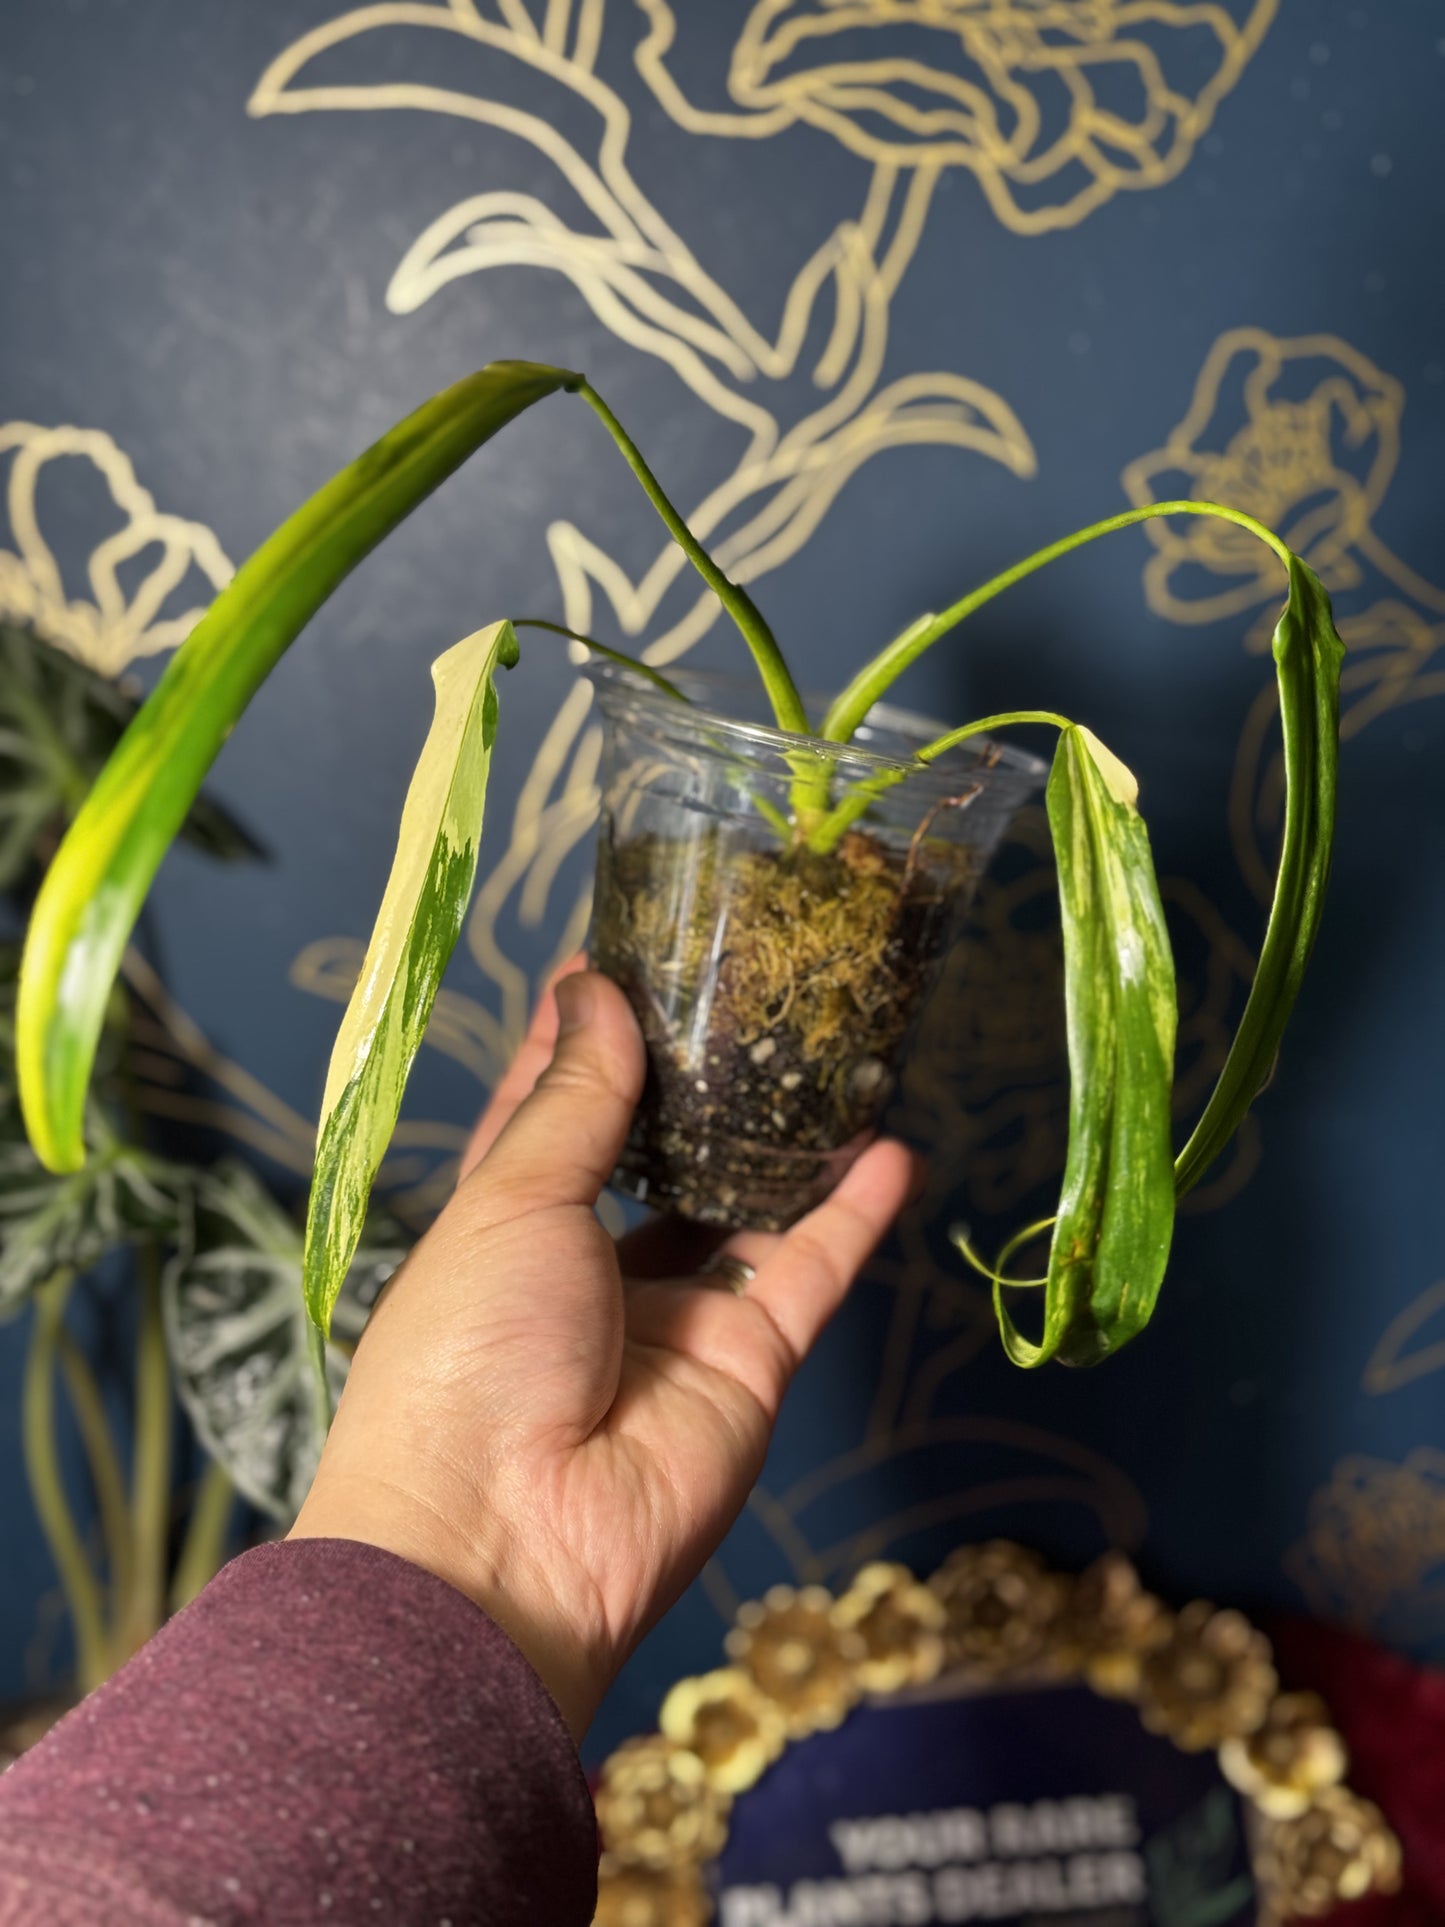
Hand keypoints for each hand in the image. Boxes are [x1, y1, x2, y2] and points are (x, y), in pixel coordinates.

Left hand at [289, 963, 917, 1739]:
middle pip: (661, 1159)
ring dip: (787, 1142)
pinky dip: (851, 1216)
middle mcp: (595, 1268)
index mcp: (510, 1227)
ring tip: (836, 1048)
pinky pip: (807, 1273)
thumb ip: (573, 1101)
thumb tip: (592, 989)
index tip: (618, 956)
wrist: (506, 1543)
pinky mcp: (751, 1365)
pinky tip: (890, 1149)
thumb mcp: (510, 1202)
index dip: (583, 1038)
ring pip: (746, 1211)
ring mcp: (678, 1319)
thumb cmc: (469, 1351)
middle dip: (700, 1083)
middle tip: (752, 990)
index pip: (554, 1112)